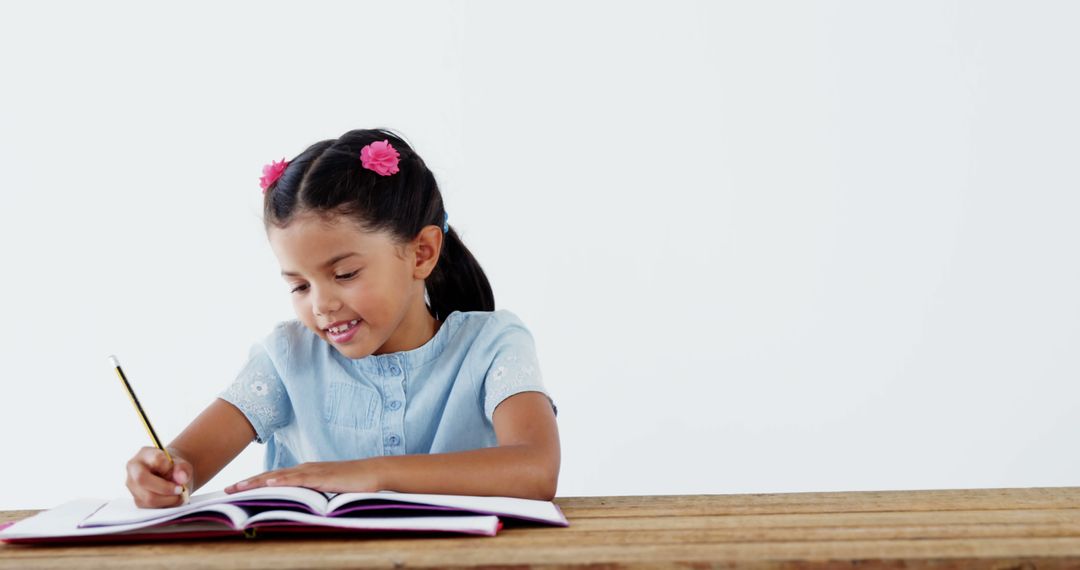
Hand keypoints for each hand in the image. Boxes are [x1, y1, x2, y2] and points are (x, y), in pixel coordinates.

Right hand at [126, 447, 192, 507]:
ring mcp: (133, 486)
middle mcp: (134, 469)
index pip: (154, 459)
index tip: (176, 469)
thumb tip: (180, 479)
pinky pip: (151, 507)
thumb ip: (183, 468)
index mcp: (145, 454)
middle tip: (179, 489)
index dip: (167, 466)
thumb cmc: (174, 467)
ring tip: (178, 494)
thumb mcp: (182, 464)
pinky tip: (172, 498)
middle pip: (142, 480)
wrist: (171, 475)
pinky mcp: (137, 500)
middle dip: (165, 488)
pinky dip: (166, 504)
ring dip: (168, 499)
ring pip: (148, 497)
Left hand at [225, 459, 381, 494]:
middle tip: (226, 490)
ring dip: (257, 481)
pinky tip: (270, 483)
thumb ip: (310, 495)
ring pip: (279, 476)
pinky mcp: (322, 476)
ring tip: (239, 487)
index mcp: (304, 473)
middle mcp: (304, 469)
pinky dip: (283, 481)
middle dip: (247, 483)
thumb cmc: (352, 483)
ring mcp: (312, 471)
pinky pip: (299, 479)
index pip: (273, 478)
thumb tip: (297, 507)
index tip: (234, 490)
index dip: (253, 483)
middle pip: (270, 476)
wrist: (373, 473)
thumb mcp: (326, 490)